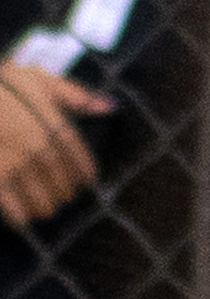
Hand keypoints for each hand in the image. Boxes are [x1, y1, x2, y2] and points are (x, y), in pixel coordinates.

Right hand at [0, 55, 93, 222]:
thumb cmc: (4, 83)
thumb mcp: (39, 79)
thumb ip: (74, 95)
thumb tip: (110, 106)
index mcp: (53, 125)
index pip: (79, 158)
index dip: (84, 173)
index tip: (86, 182)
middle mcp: (38, 147)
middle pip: (60, 181)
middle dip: (64, 192)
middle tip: (63, 198)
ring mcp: (14, 162)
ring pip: (39, 196)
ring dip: (45, 206)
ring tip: (45, 209)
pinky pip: (9, 203)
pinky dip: (18, 215)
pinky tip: (22, 220)